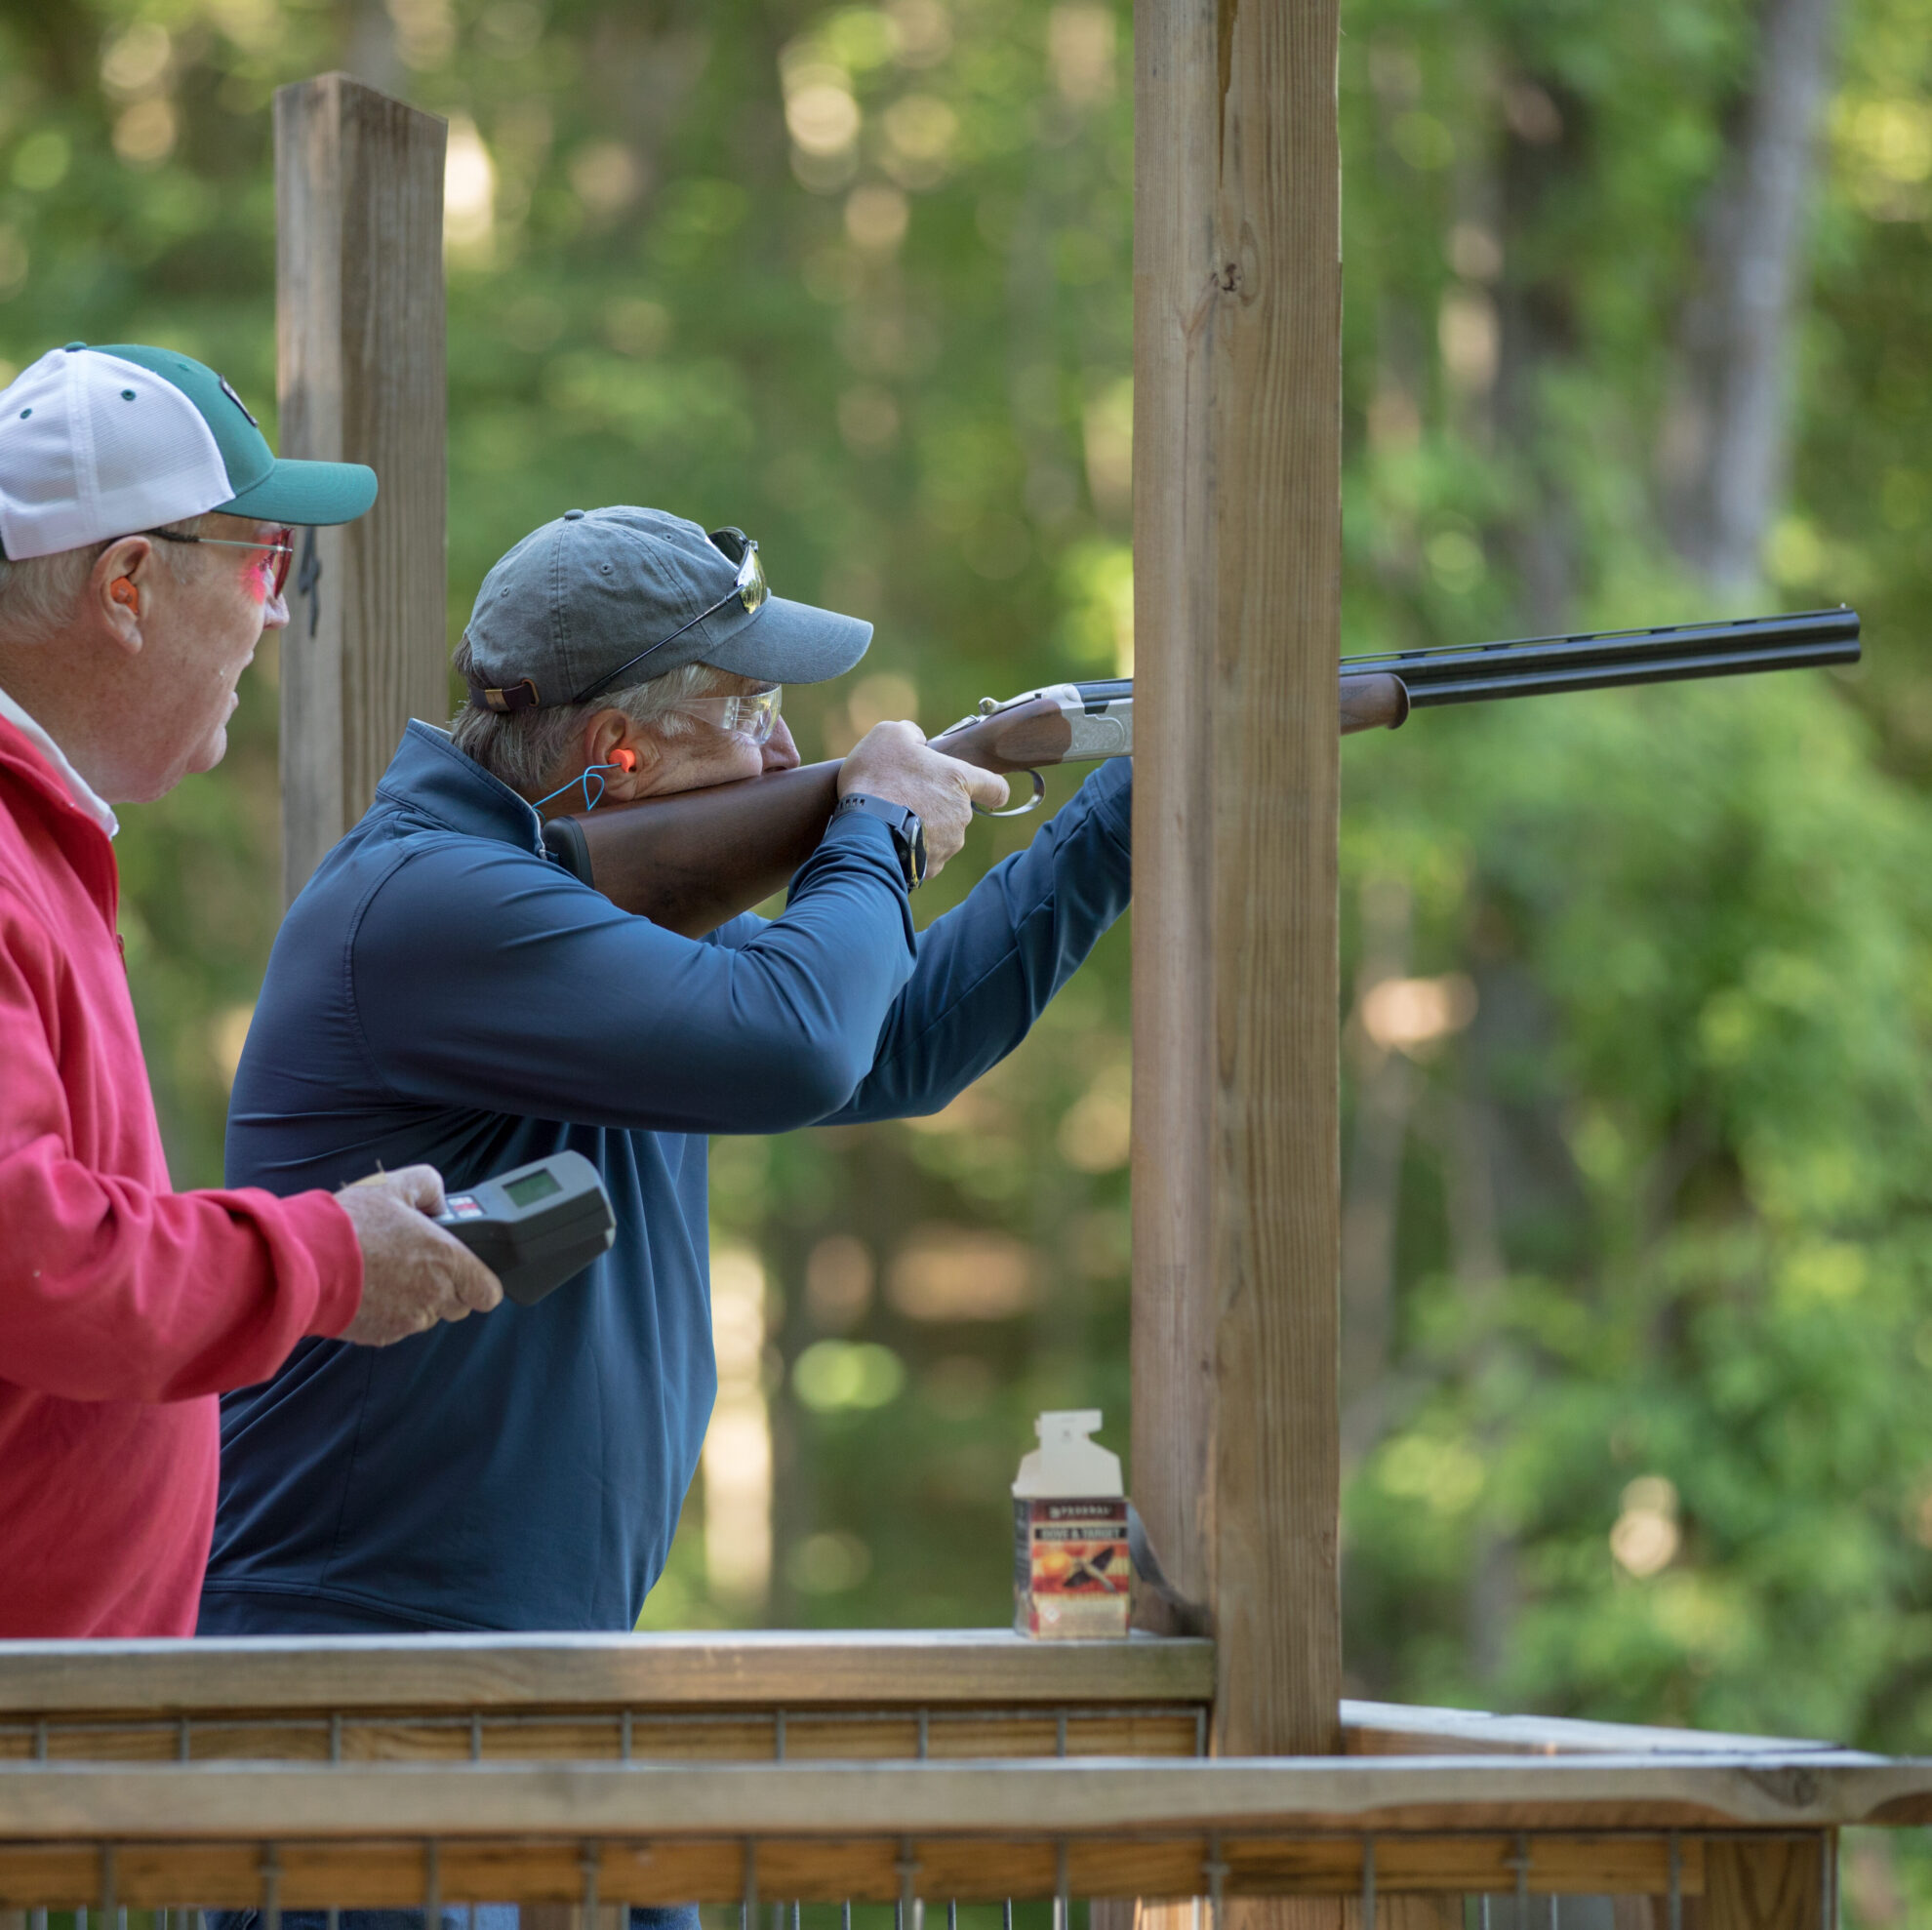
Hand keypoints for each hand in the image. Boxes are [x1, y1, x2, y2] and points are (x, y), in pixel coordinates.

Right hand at [334, 1165, 503, 1345]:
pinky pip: (397, 1326)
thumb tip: (439, 1200)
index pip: (489, 1292)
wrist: (302, 1262)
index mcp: (447, 1261)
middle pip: (459, 1304)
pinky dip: (388, 1312)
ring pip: (426, 1316)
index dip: (480, 1282)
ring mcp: (408, 1320)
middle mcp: (434, 1295)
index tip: (465, 1269)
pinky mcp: (381, 1335)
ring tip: (386, 1272)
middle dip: (445, 1287)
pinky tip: (368, 1289)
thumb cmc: (350, 1225)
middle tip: (418, 1263)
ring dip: (415, 1300)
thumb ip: (428, 1185)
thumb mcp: (393, 1185)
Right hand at [839, 720, 1009, 876]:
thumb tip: (916, 740)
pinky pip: (924, 857)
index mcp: (959, 779)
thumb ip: (912, 733)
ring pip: (941, 835)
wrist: (862, 827)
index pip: (997, 788)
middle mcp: (961, 815)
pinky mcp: (931, 867)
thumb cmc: (878, 776)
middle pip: (957, 811)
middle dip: (936, 806)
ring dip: (922, 828)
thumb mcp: (890, 734)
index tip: (983, 792)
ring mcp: (948, 844)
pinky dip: (910, 850)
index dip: (991, 790)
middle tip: (904, 797)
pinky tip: (889, 840)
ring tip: (890, 821)